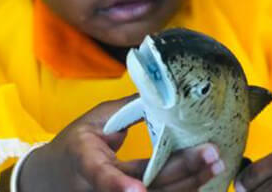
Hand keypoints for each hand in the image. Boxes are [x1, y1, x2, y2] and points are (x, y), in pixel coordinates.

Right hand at [17, 96, 223, 191]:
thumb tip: (161, 90)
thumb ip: (126, 111)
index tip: (138, 191)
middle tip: (211, 154)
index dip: (119, 185)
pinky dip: (183, 187)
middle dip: (181, 172)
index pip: (101, 176)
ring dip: (190, 182)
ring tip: (217, 164)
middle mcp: (99, 189)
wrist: (54, 178)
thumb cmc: (76, 145)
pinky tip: (204, 176)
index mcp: (85, 161)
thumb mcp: (93, 122)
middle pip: (145, 188)